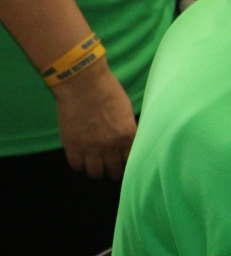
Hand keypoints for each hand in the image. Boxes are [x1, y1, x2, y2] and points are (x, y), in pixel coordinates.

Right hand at [53, 60, 136, 178]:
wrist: (83, 82)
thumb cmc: (108, 91)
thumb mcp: (127, 111)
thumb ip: (128, 129)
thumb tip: (129, 141)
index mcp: (128, 136)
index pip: (133, 162)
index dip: (129, 165)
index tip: (125, 164)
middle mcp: (111, 146)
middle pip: (114, 172)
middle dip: (113, 171)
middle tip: (110, 166)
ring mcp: (90, 147)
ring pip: (95, 173)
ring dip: (95, 170)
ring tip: (94, 164)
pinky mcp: (72, 145)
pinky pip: (76, 166)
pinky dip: (78, 164)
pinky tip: (81, 158)